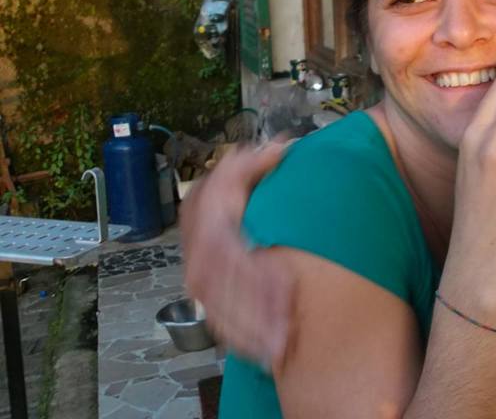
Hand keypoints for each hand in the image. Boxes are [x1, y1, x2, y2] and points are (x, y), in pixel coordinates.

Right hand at [181, 141, 293, 364]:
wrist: (203, 209)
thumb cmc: (229, 191)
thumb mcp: (239, 170)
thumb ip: (256, 162)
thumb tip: (279, 149)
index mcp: (208, 227)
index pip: (230, 256)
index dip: (258, 275)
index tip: (288, 287)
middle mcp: (199, 259)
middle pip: (227, 294)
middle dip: (257, 316)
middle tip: (287, 334)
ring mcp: (201, 283)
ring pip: (223, 315)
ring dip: (252, 334)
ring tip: (281, 350)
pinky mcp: (207, 299)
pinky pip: (222, 326)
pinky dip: (243, 342)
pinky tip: (266, 354)